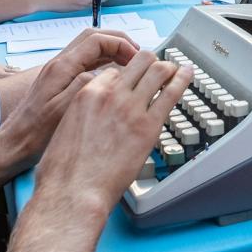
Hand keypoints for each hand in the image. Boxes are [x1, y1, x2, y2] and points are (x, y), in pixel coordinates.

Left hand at [0, 28, 142, 170]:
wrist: (14, 144)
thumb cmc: (35, 133)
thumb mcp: (63, 110)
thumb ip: (83, 86)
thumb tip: (103, 72)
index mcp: (61, 67)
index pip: (96, 40)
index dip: (120, 43)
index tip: (135, 56)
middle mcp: (59, 64)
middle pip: (93, 37)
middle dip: (118, 41)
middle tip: (136, 54)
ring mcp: (58, 72)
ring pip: (89, 48)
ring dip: (111, 51)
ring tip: (129, 63)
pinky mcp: (59, 82)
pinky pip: (85, 62)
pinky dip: (103, 62)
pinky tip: (112, 75)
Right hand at [33, 51, 191, 217]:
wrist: (73, 190)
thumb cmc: (63, 169)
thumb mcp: (64, 129)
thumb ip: (82, 115)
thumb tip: (90, 119)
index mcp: (87, 94)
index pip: (114, 71)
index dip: (125, 75)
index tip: (133, 81)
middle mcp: (110, 95)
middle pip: (138, 61)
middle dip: (150, 62)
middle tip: (158, 68)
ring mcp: (131, 108)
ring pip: (158, 70)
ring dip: (168, 68)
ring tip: (174, 70)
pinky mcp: (149, 126)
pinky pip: (172, 93)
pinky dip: (182, 79)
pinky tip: (187, 74)